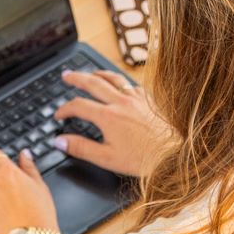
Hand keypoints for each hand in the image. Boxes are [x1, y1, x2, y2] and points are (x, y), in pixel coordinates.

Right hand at [54, 68, 172, 177]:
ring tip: (90, 73)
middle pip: (93, 83)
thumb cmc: (143, 160)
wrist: (174, 155)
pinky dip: (120, 82)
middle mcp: (121, 102)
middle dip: (76, 78)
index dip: (64, 109)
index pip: (78, 105)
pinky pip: (131, 84)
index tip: (59, 115)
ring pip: (113, 78)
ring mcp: (136, 98)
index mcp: (108, 116)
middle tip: (66, 75)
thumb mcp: (107, 158)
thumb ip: (81, 148)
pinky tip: (120, 85)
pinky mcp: (149, 100)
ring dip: (98, 74)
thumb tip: (60, 141)